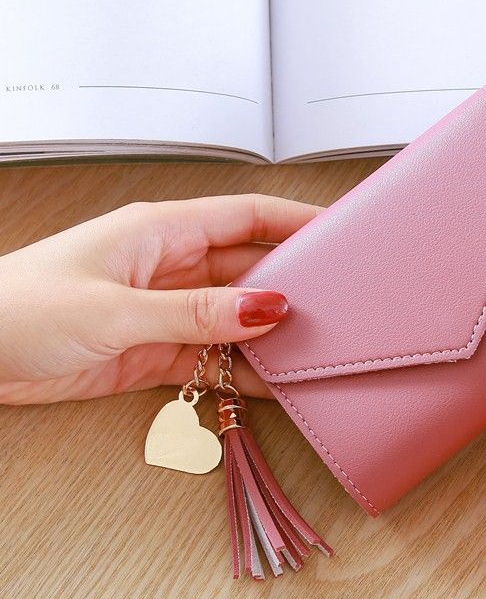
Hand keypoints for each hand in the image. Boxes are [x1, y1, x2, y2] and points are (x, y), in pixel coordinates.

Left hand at [0, 195, 320, 404]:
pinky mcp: (155, 350)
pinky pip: (212, 356)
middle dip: (292, 286)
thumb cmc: (20, 307)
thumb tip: (266, 307)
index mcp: (162, 233)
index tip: (341, 232)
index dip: (296, 220)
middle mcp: (171, 268)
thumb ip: (195, 311)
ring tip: (311, 350)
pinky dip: (240, 370)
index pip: (246, 216)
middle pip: (250, 270)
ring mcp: (166, 310)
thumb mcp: (116, 308)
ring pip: (235, 318)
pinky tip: (269, 382)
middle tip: (338, 307)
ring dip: (268, 335)